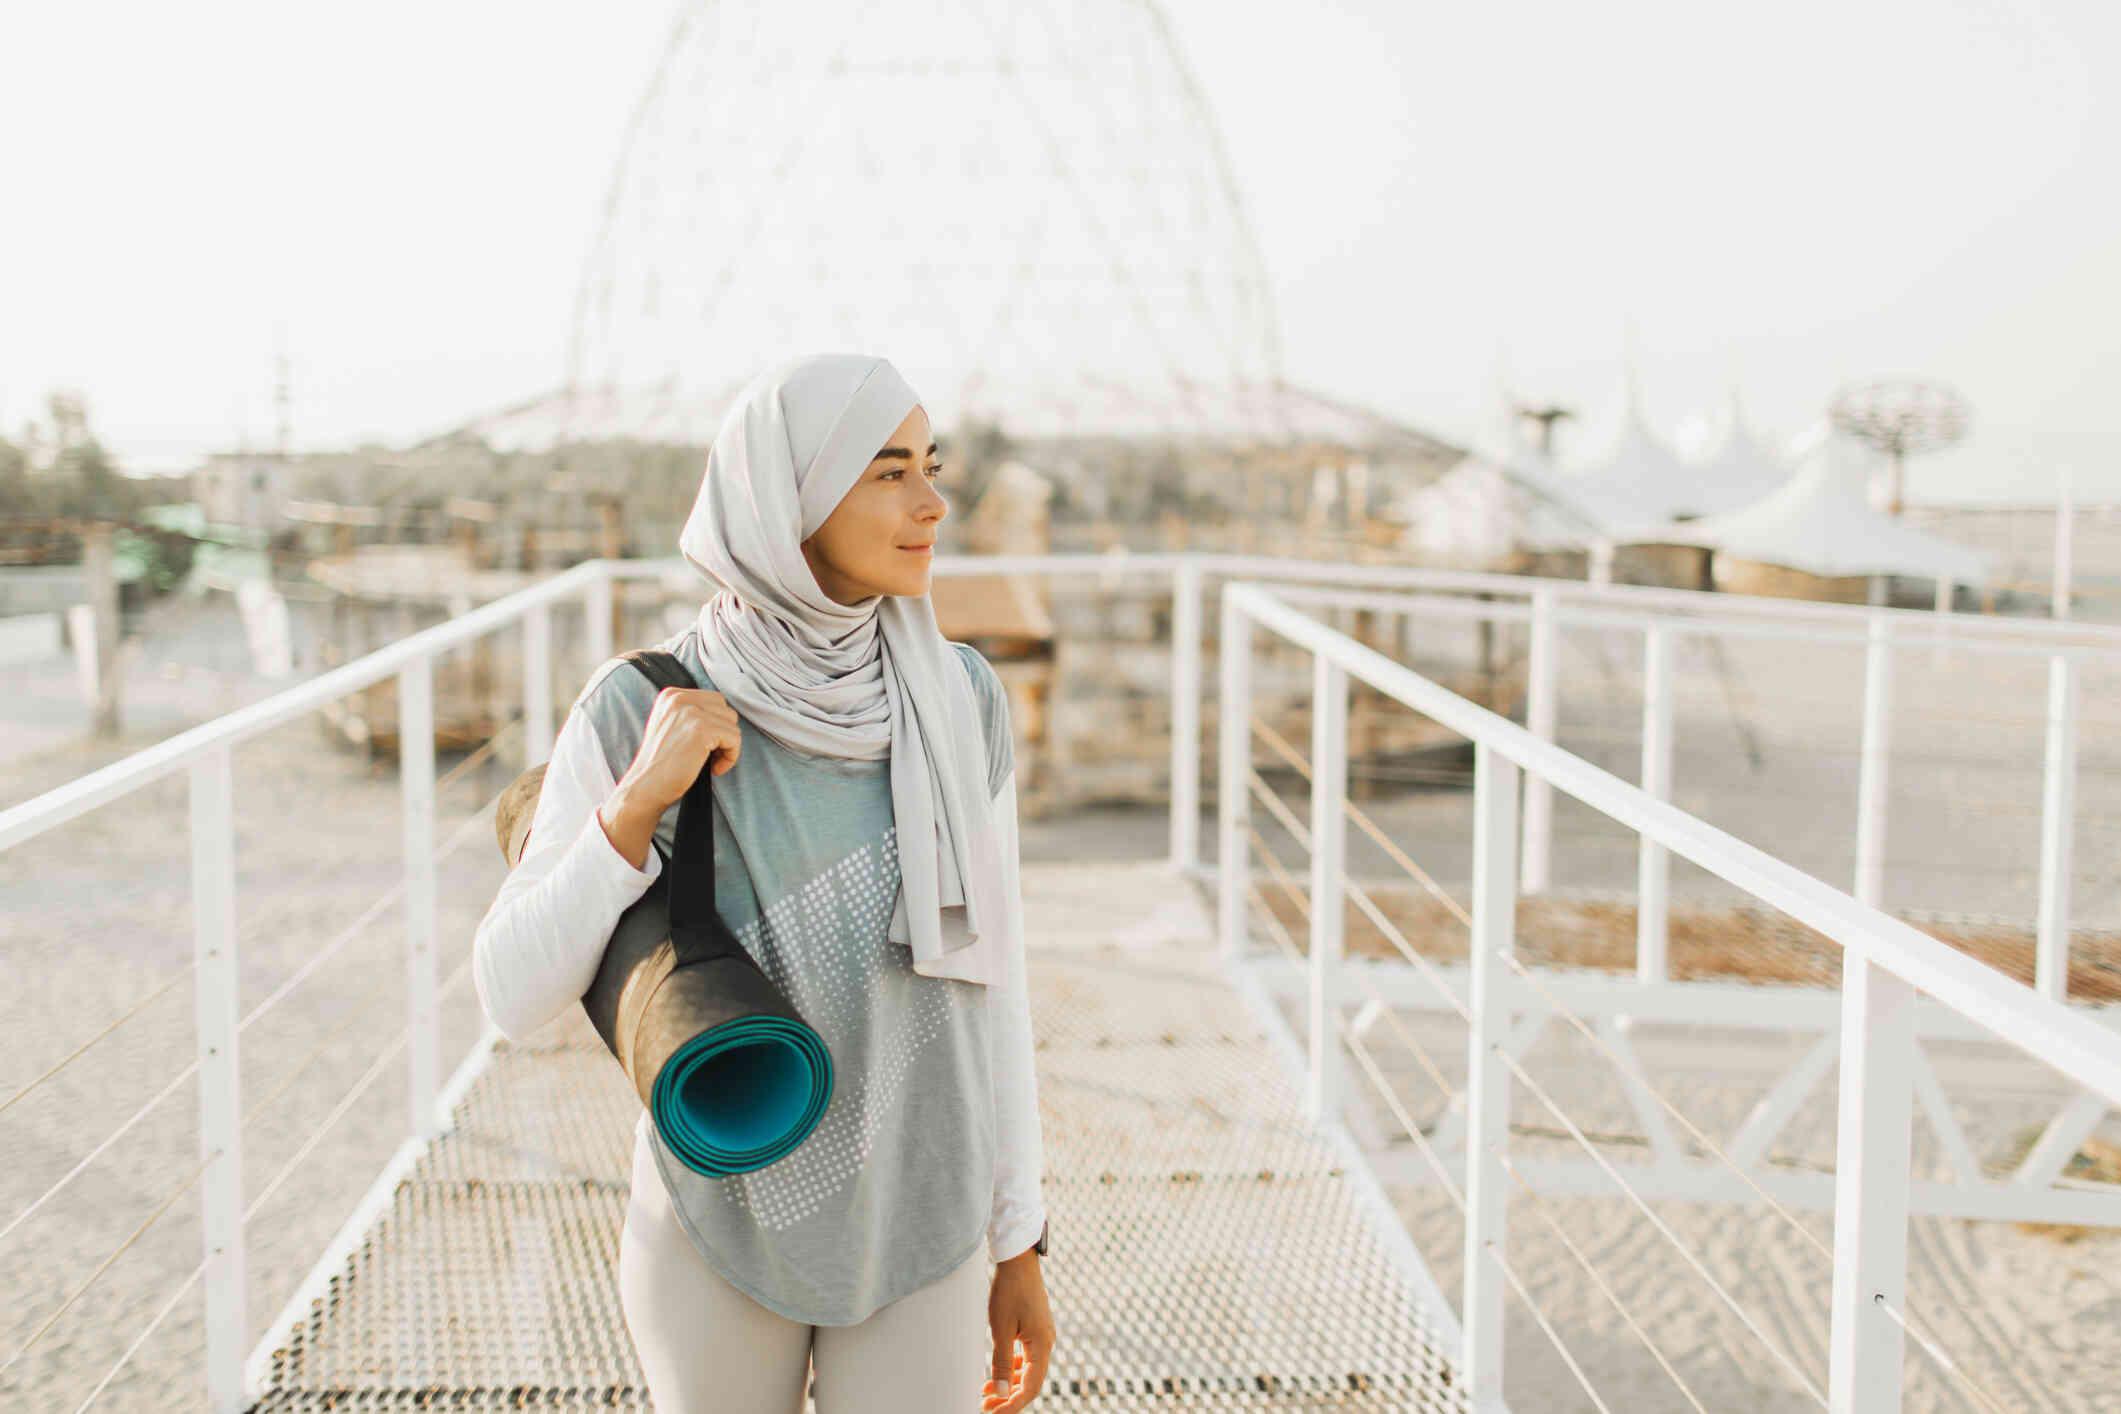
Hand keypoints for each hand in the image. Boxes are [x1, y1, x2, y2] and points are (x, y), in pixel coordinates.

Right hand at [597, 687, 739, 869]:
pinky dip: (730, 757)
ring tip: (709, 762)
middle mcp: (679, 698)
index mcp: (671, 695)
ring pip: (732, 724)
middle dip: (723, 734)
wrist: (646, 787)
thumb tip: (725, 715)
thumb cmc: (662, 765)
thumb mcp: (672, 726)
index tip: (704, 747)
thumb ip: (693, 714)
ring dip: (727, 747)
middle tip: (709, 756)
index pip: (714, 700)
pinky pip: (734, 739)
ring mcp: (690, 711)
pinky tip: (713, 769)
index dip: (716, 726)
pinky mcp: (701, 728)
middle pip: (725, 709)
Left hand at [982, 1250, 1052, 1411]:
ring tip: (986, 1393)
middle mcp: (1047, 1343)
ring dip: (1009, 1384)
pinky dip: (1012, 1368)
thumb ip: (1002, 1363)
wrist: (1018, 1261)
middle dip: (1009, 1397)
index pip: (1031, 1387)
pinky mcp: (1035, 1329)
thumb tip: (1002, 1393)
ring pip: (1028, 1370)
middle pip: (1031, 1382)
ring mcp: (1042, 1336)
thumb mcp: (1001, 1329)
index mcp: (1042, 1345)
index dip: (1013, 1405)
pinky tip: (996, 1374)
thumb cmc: (1009, 1291)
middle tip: (986, 1406)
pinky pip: (1026, 1357)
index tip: (994, 1413)